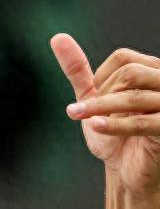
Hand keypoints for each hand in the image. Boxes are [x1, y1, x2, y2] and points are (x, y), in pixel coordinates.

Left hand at [52, 34, 159, 195]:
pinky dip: (115, 124)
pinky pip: (143, 122)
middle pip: (130, 74)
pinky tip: (94, 127)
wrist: (128, 171)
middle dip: (99, 94)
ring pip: (134, 96)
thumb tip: (58, 38)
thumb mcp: (93, 99)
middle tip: (76, 112)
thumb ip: (79, 70)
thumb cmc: (114, 134)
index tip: (89, 99)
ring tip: (77, 116)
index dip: (100, 77)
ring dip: (99, 108)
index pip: (124, 58)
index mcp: (153, 72)